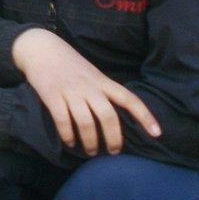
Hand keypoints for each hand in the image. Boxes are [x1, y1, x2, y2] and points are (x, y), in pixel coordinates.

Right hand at [12, 28, 160, 155]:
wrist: (41, 47)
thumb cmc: (69, 63)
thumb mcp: (91, 73)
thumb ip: (102, 91)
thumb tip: (115, 117)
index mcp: (101, 80)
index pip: (128, 98)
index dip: (144, 116)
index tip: (157, 134)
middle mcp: (88, 86)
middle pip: (108, 116)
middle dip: (114, 139)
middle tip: (113, 152)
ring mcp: (70, 90)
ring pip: (86, 122)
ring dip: (90, 142)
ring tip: (91, 151)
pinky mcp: (51, 94)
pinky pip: (63, 120)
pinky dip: (68, 136)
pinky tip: (70, 142)